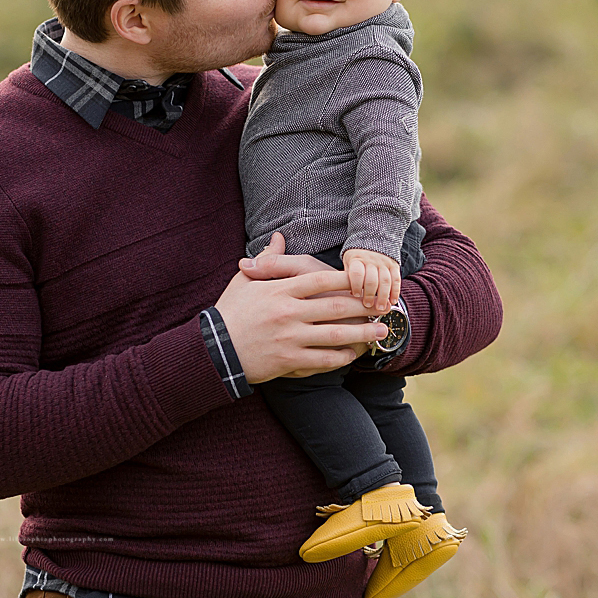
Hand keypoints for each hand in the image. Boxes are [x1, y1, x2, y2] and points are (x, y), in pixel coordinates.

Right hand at [217, 233, 387, 383]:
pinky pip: (322, 359)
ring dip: (362, 333)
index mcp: (279, 291)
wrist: (213, 351)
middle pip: (335, 307)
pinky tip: (354, 353)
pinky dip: (341, 357)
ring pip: (335, 335)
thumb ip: (267, 261)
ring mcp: (289, 338)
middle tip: (384, 306)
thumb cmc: (229, 313)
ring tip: (381, 331)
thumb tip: (278, 237)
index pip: (319, 280)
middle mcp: (287, 313)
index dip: (347, 278)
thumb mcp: (244, 282)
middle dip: (364, 307)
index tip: (367, 278)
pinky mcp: (288, 361)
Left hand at [342, 248, 399, 316]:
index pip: (357, 274)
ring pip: (385, 281)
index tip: (356, 295)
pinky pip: (396, 279)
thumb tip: (351, 295)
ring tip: (380, 307)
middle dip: (370, 295)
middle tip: (368, 305)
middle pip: (372, 280)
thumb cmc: (358, 256)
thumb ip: (349, 277)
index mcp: (357, 259)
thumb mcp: (349, 262)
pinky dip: (395, 292)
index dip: (357, 285)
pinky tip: (392, 301)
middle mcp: (372, 261)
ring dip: (383, 296)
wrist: (374, 240)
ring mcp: (384, 263)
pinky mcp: (394, 266)